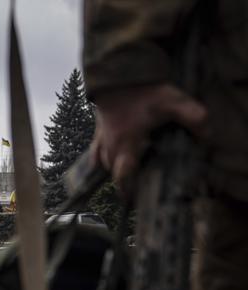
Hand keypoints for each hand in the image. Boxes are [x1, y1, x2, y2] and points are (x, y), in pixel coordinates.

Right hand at [90, 83, 207, 187]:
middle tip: (139, 190)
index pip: (123, 176)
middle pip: (114, 173)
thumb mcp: (174, 102)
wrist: (118, 74)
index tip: (134, 201)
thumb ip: (194, 118)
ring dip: (116, 171)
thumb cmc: (143, 91)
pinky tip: (105, 163)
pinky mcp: (98, 131)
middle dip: (125, 183)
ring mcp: (101, 139)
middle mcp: (111, 146)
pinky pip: (95, 153)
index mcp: (127, 144)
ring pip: (104, 164)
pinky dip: (100, 161)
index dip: (128, 191)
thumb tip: (207, 137)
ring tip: (129, 174)